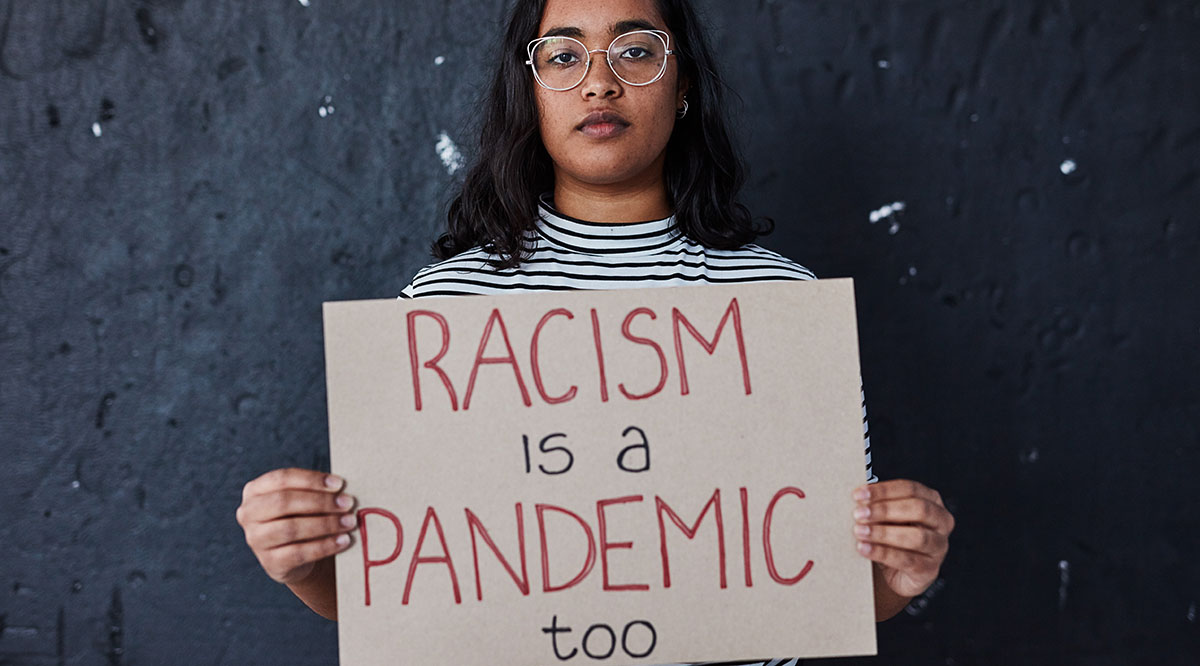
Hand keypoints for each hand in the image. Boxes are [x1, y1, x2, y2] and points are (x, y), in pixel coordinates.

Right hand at [236, 468, 357, 583]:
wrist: (295, 557)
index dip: (311, 480)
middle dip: (320, 502)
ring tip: (349, 522)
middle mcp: (248, 514)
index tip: (339, 484)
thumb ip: (316, 491)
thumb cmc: (302, 517)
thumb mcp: (303, 501)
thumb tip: (343, 490)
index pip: (282, 479)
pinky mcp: (269, 562)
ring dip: (326, 524)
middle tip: (348, 503)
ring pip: (291, 528)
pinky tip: (343, 541)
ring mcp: (256, 539)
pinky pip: (298, 553)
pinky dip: (324, 546)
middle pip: (284, 502)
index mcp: (255, 490)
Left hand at [851, 479, 953, 597]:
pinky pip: (907, 560)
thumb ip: (877, 505)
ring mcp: (939, 547)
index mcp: (932, 501)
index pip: (910, 489)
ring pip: (917, 537)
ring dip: (884, 533)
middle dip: (885, 510)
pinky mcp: (930, 569)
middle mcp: (941, 522)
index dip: (884, 491)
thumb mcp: (885, 517)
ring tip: (859, 531)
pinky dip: (882, 553)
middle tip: (858, 514)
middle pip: (919, 509)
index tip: (858, 495)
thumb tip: (857, 496)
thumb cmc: (889, 536)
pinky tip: (864, 548)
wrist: (892, 572)